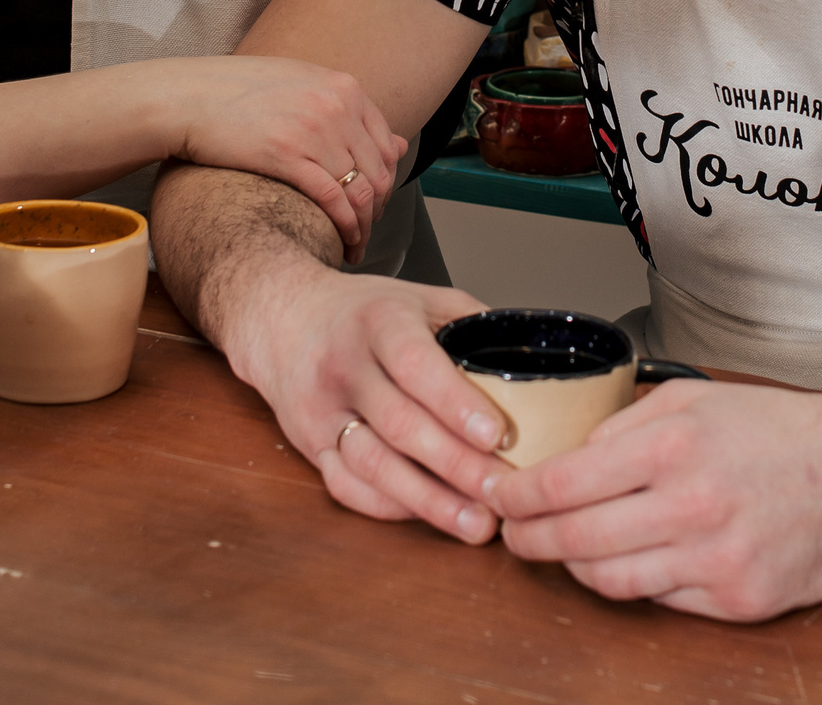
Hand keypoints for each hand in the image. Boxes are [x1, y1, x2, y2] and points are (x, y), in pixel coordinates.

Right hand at [156, 55, 406, 263]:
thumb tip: (399, 145)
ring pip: (359, 191)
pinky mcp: (286, 155)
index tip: (372, 207)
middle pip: (378, 172)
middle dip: (376, 212)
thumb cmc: (239, 93)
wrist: (187, 96)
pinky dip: (343, 228)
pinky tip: (340, 244)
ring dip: (361, 228)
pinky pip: (333, 200)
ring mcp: (314, 130)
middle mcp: (336, 106)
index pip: (386, 146)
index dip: (384, 184)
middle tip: (364, 235)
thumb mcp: (302, 87)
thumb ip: (349, 114)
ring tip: (354, 248)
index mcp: (344, 87)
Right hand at [216, 261, 512, 543]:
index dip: (456, 404)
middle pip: (400, 425)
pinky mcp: (308, 445)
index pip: (416, 366)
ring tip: (478, 523)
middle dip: (457, 466)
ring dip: (428, 501)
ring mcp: (321, 409)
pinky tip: (430, 517)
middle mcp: (345, 365)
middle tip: (505, 494)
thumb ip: (473, 326)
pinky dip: (391, 508)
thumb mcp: (421, 298)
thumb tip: (536, 365)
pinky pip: (348, 487)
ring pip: (373, 465)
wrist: (285, 318)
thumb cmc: (366, 313)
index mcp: (379, 321)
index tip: (498, 436)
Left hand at [487, 379, 821, 622]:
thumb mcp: (695, 397)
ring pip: (611, 580)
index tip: (500, 497)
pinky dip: (638, 583)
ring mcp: (716, 561)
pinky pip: (662, 601)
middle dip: (529, 540)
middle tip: (512, 535)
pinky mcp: (738, 602)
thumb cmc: (779, 430)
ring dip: (575, 567)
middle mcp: (692, 506)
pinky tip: (632, 561)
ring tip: (564, 549)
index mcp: (674, 447)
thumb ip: (625, 422)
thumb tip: (565, 453)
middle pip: (574, 539)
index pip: (564, 484)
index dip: (517, 497)